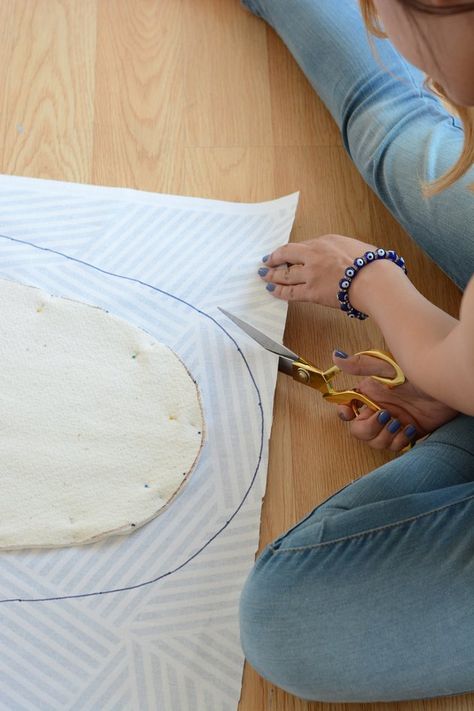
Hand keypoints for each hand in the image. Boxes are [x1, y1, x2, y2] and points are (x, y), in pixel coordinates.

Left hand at [258, 234, 377, 307]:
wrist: (373, 280)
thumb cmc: (372, 265)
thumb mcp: (355, 247)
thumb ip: (341, 250)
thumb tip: (340, 257)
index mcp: (326, 241)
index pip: (303, 245)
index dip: (292, 250)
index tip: (286, 252)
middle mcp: (314, 254)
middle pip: (288, 254)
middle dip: (275, 257)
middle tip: (267, 260)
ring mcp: (311, 273)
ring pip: (285, 274)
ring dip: (272, 274)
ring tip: (264, 275)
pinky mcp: (311, 291)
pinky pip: (290, 292)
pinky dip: (278, 291)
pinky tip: (271, 289)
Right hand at [333, 351, 457, 451]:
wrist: (448, 386)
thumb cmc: (420, 371)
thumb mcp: (389, 367)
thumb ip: (361, 365)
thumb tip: (336, 356)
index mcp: (371, 393)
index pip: (348, 407)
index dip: (345, 413)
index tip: (351, 413)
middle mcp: (379, 409)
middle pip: (358, 430)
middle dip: (368, 428)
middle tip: (385, 416)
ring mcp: (393, 422)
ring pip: (375, 441)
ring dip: (385, 436)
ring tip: (399, 422)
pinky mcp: (407, 432)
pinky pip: (394, 446)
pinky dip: (400, 440)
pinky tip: (410, 428)